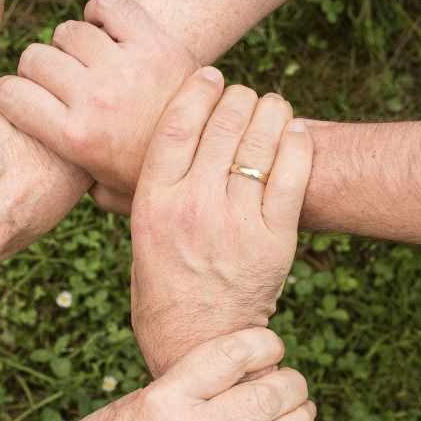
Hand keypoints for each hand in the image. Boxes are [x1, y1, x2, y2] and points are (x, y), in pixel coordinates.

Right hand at [0, 0, 197, 215]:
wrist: (214, 156)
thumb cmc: (153, 179)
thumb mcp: (107, 195)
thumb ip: (73, 182)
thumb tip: (48, 175)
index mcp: (75, 138)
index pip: (9, 95)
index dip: (7, 95)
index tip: (18, 100)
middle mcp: (95, 99)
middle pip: (34, 58)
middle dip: (37, 71)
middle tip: (56, 84)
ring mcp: (125, 68)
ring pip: (68, 32)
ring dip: (70, 46)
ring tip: (85, 63)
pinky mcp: (155, 43)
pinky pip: (109, 6)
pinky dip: (101, 12)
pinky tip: (105, 32)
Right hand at [44, 328, 312, 420]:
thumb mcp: (135, 400)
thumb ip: (183, 387)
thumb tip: (235, 370)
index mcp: (164, 397)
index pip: (231, 356)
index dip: (264, 343)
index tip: (271, 345)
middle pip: (264, 398)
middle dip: (292, 384)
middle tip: (293, 381)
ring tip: (302, 410)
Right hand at [130, 70, 312, 376]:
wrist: (197, 345)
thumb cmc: (161, 292)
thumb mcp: (137, 241)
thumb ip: (138, 198)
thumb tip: (122, 163)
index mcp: (153, 204)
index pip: (177, 123)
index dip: (198, 89)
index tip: (210, 75)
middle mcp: (193, 207)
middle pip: (224, 122)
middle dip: (238, 96)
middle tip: (243, 96)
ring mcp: (236, 223)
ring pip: (262, 141)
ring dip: (271, 111)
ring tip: (272, 108)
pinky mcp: (274, 241)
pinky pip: (294, 174)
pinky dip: (297, 143)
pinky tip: (294, 133)